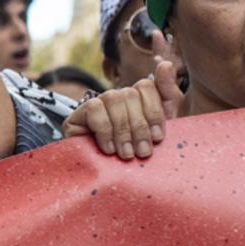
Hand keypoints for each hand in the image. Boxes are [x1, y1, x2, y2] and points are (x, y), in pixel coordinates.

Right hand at [63, 59, 184, 159]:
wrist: (110, 182)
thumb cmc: (140, 154)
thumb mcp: (162, 127)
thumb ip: (168, 94)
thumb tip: (166, 63)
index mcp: (138, 98)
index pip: (146, 86)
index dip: (154, 111)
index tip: (159, 137)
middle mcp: (116, 97)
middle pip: (130, 94)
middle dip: (139, 126)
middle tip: (142, 152)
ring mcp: (96, 104)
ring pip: (114, 99)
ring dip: (123, 130)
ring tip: (126, 154)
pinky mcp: (76, 115)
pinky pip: (95, 110)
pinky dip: (105, 130)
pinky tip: (108, 149)